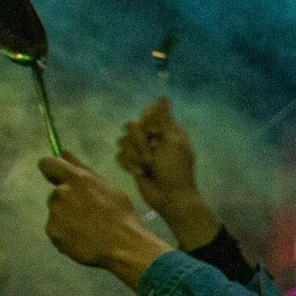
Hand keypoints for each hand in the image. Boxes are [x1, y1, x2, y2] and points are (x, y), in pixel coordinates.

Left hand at [40, 154, 172, 286]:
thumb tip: (64, 152)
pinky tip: (83, 239)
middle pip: (56, 193)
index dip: (51, 170)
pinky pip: (56, 231)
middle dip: (68, 201)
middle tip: (89, 214)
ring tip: (88, 229)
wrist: (122, 246)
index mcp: (76, 178)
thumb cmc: (121, 215)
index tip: (56, 177)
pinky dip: (66, 235)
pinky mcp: (52, 232)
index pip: (48, 164)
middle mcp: (61, 193)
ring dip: (67, 218)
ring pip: (57, 213)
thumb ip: (83, 170)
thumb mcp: (108, 188)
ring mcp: (55, 214)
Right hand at [117, 96, 200, 213]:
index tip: (155, 134)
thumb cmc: (175, 169)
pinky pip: (120, 155)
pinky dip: (129, 165)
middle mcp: (153, 137)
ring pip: (123, 141)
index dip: (147, 123)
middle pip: (131, 126)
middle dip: (140, 143)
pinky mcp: (132, 163)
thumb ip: (164, 119)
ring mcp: (142, 150)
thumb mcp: (172, 142)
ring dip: (135, 157)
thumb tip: (163, 96)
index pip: (147, 113)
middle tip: (152, 158)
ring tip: (147, 168)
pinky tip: (140, 173)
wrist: (169, 198)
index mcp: (167, 129)